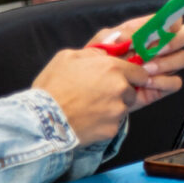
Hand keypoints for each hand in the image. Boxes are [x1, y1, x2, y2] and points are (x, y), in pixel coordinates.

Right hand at [30, 19, 183, 144]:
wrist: (43, 119)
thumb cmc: (53, 86)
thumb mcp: (67, 57)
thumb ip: (92, 53)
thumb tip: (104, 54)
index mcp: (112, 68)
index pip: (140, 72)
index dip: (132, 75)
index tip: (123, 78)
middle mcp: (120, 89)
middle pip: (131, 91)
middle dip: (121, 92)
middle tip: (99, 93)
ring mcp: (118, 111)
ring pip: (123, 108)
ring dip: (113, 107)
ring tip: (90, 107)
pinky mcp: (112, 129)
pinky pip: (113, 124)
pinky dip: (104, 123)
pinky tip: (88, 119)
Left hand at [89, 17, 183, 109]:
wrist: (96, 87)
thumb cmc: (100, 60)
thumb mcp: (104, 42)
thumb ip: (121, 34)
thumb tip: (137, 34)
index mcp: (151, 31)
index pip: (174, 19)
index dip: (173, 21)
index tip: (162, 28)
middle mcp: (163, 46)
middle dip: (174, 42)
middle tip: (156, 49)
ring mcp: (165, 66)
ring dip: (165, 63)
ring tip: (145, 68)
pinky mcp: (164, 86)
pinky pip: (176, 82)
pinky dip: (162, 82)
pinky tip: (146, 83)